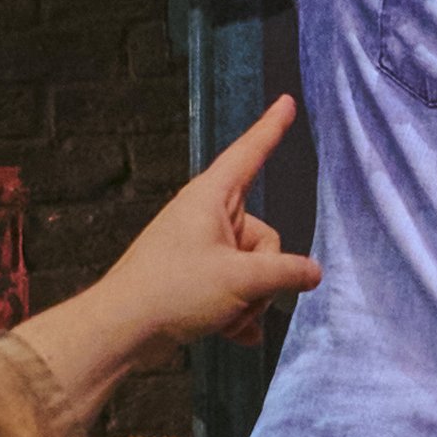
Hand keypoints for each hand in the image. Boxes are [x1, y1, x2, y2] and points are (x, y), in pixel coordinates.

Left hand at [89, 95, 319, 369]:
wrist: (122, 330)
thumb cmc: (175, 290)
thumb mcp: (240, 280)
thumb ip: (285, 272)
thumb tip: (313, 272)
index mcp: (212, 197)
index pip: (250, 153)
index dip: (271, 128)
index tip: (286, 102)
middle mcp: (207, 216)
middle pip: (263, 236)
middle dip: (263, 273)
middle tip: (241, 294)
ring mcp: (200, 247)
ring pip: (252, 268)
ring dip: (249, 299)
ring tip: (227, 317)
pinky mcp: (195, 276)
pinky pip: (234, 287)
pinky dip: (237, 311)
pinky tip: (234, 334)